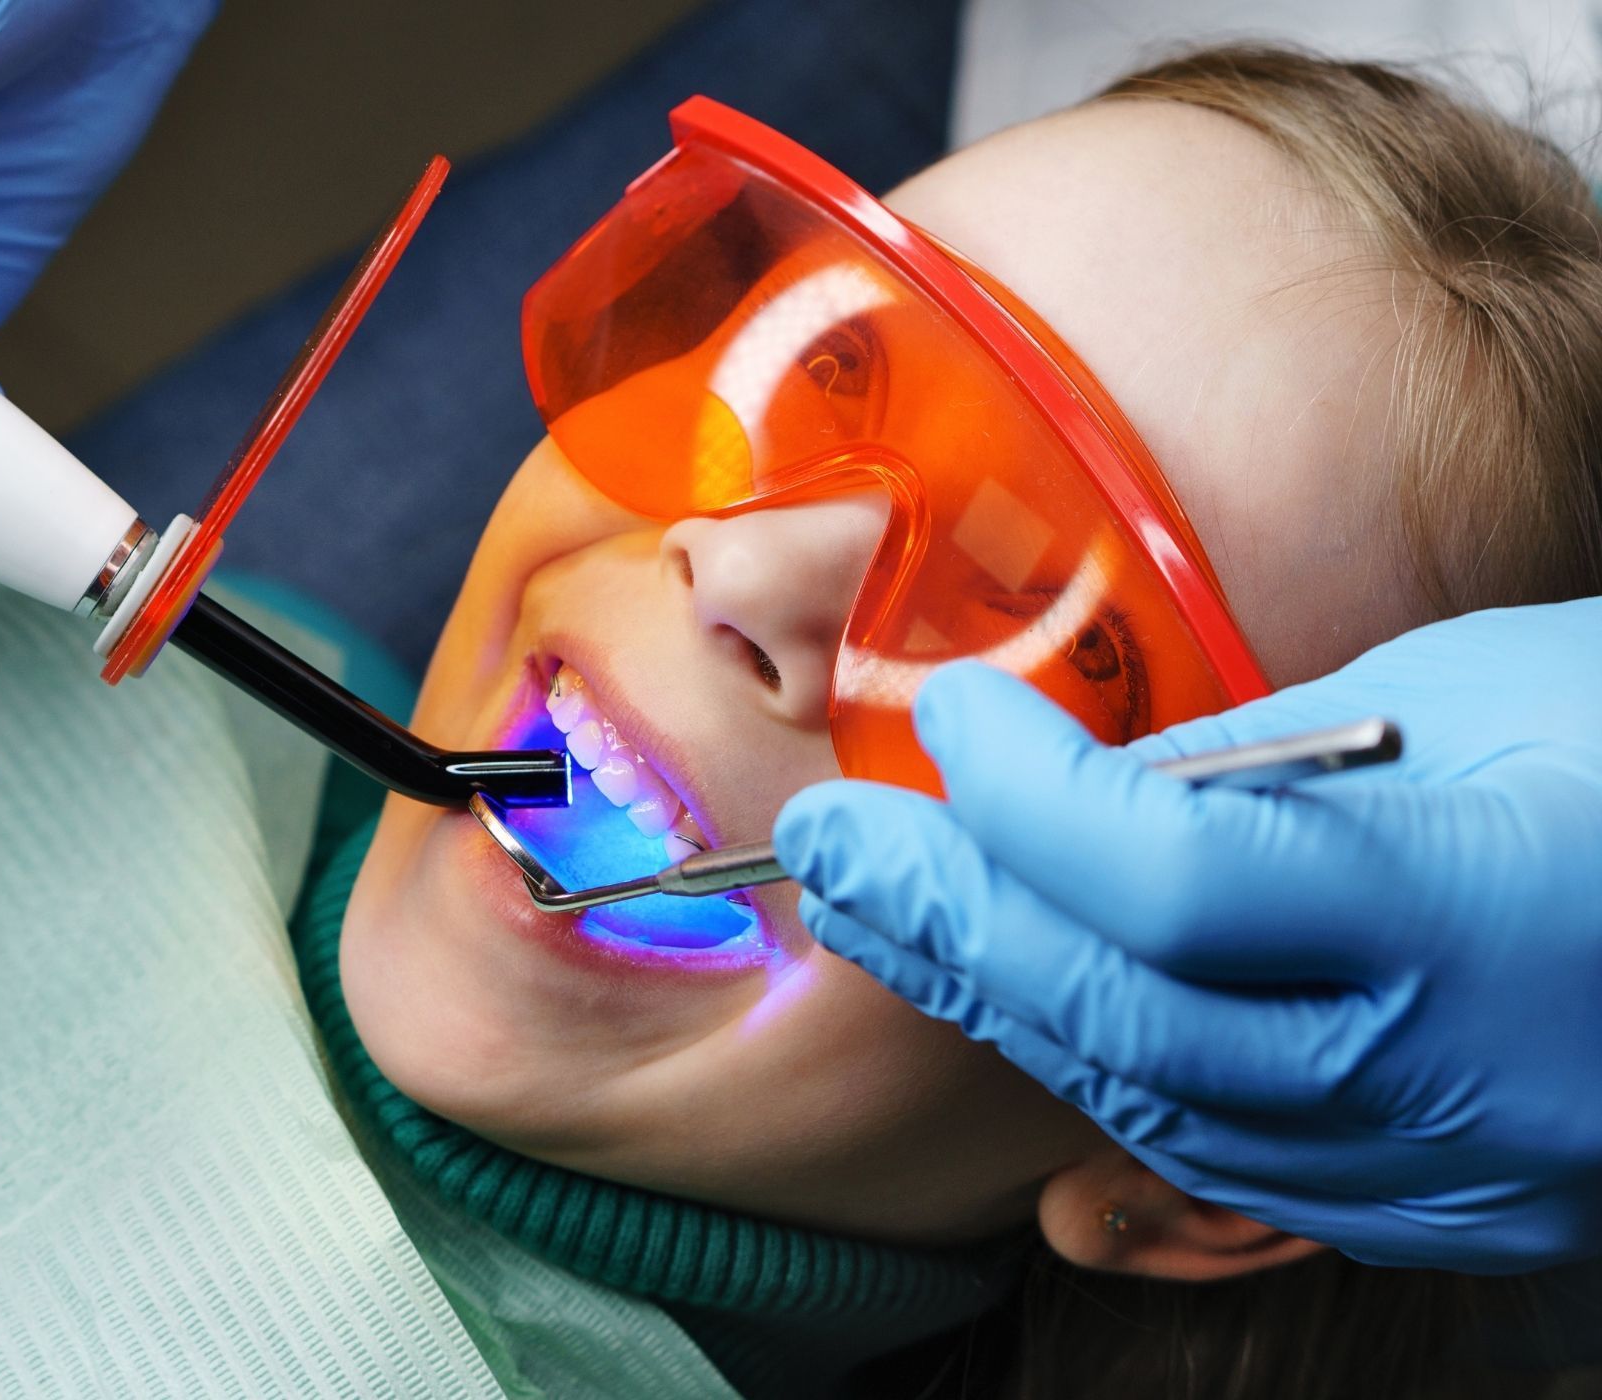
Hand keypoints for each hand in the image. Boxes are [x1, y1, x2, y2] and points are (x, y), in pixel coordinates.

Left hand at [775, 601, 1601, 1271]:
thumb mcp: (1490, 693)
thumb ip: (1279, 755)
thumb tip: (1100, 774)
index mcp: (1472, 910)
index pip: (1173, 877)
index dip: (1028, 793)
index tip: (945, 710)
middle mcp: (1447, 1072)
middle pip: (1126, 1014)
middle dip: (949, 916)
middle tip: (826, 840)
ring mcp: (1448, 1165)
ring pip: (1156, 1107)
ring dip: (1002, 1001)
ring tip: (888, 913)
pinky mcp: (1445, 1205)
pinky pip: (1230, 1165)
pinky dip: (1106, 1081)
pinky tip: (1023, 1012)